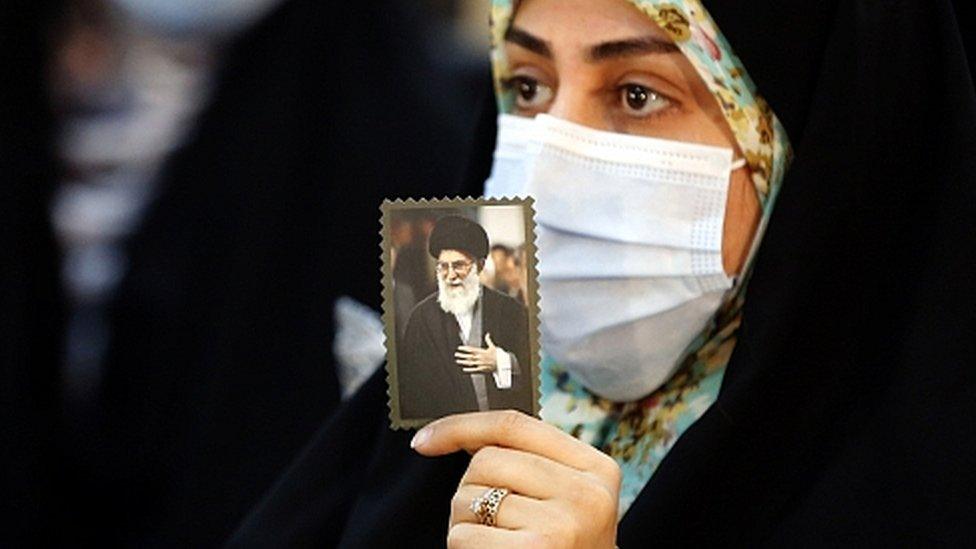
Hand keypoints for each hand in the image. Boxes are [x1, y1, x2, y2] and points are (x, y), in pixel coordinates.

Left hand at [411, 410, 619, 547]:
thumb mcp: (564, 501)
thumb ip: (529, 463)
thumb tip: (459, 434)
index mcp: (596, 469)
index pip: (514, 424)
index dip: (461, 426)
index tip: (426, 440)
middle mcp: (586, 493)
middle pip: (487, 460)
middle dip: (471, 491)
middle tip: (492, 524)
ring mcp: (563, 524)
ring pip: (469, 497)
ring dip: (465, 524)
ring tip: (497, 543)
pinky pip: (465, 535)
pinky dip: (465, 547)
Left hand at [455, 332, 497, 373]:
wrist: (502, 364)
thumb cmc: (497, 355)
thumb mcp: (493, 347)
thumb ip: (488, 340)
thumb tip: (487, 334)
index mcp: (482, 352)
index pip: (471, 349)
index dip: (464, 348)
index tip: (459, 348)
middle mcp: (480, 358)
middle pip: (469, 356)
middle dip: (462, 355)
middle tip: (456, 354)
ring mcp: (480, 364)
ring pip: (470, 363)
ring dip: (463, 362)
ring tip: (458, 360)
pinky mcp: (482, 369)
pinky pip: (474, 370)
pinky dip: (469, 370)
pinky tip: (464, 369)